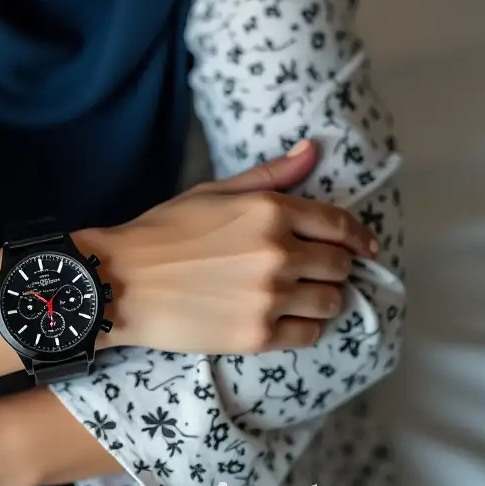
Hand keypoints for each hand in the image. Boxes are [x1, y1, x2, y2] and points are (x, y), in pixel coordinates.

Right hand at [95, 140, 377, 354]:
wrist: (121, 280)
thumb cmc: (163, 230)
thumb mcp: (214, 191)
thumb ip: (270, 175)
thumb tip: (312, 149)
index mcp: (269, 211)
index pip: (338, 224)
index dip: (358, 237)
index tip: (364, 247)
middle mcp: (279, 252)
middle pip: (340, 265)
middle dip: (334, 266)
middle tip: (313, 270)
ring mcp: (270, 297)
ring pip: (331, 301)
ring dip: (322, 297)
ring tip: (298, 295)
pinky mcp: (258, 336)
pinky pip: (310, 334)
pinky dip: (305, 326)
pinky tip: (284, 317)